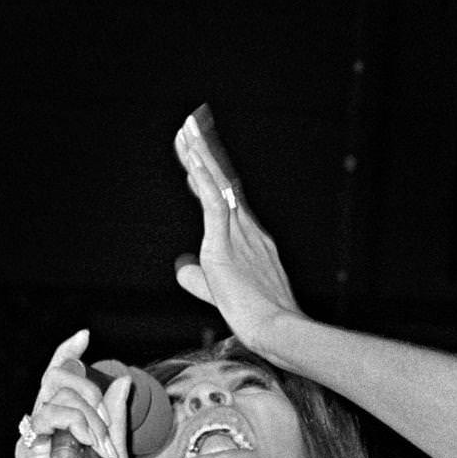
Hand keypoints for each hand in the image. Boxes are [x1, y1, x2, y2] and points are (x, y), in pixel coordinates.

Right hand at [16, 329, 131, 457]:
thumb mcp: (118, 457)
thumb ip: (117, 420)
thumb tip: (121, 381)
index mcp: (67, 424)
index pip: (60, 378)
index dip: (67, 353)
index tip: (83, 336)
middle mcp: (48, 426)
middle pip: (59, 380)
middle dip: (90, 394)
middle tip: (107, 428)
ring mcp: (36, 437)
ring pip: (57, 397)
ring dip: (88, 415)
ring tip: (100, 446)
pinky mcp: (28, 450)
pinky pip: (48, 417)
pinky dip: (74, 423)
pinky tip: (88, 443)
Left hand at [172, 111, 299, 349]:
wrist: (275, 329)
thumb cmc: (257, 320)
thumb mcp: (218, 294)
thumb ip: (198, 278)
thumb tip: (181, 265)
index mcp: (251, 242)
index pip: (226, 202)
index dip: (211, 178)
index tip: (197, 159)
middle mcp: (248, 231)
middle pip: (222, 185)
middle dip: (205, 156)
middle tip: (190, 129)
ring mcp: (240, 235)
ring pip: (217, 187)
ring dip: (201, 157)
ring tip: (186, 130)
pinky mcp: (226, 245)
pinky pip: (213, 203)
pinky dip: (202, 179)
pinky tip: (192, 159)